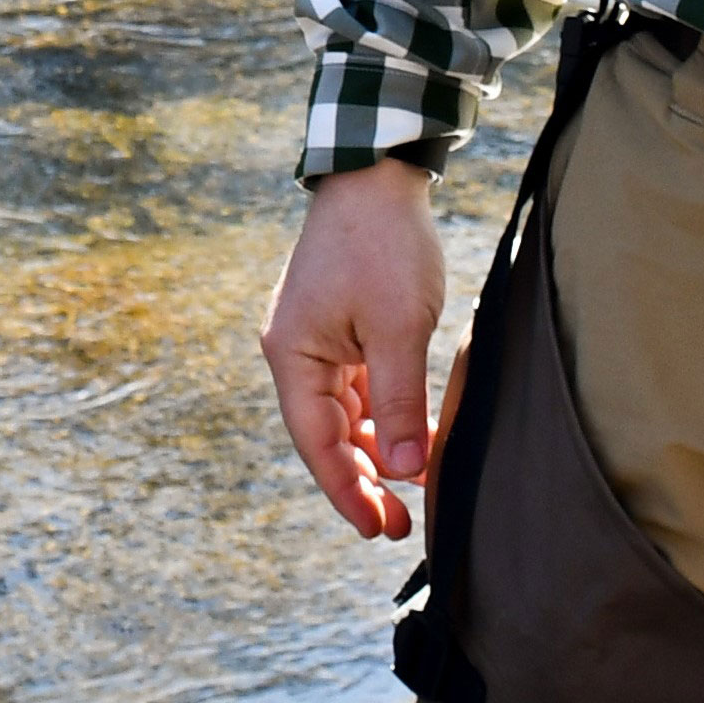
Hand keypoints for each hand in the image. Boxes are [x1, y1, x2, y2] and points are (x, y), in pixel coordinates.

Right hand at [262, 156, 448, 542]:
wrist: (379, 173)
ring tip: (409, 490)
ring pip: (344, 412)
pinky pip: (357, 384)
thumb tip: (406, 471)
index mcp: (294, 358)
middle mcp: (296, 353)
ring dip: (375, 448)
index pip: (319, 444)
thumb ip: (401, 401)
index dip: (348, 492)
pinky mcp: (341, 324)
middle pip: (328, 434)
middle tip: (400, 525)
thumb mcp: (400, 327)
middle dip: (364, 480)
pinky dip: (381, 411)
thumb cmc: (385, 245)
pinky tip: (409, 435)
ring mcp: (318, 338)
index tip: (379, 529)